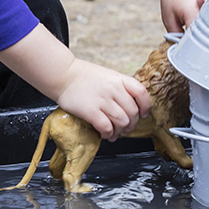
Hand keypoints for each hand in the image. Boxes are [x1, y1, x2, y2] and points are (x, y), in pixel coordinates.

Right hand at [0, 24, 149, 140]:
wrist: (63, 75)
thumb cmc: (84, 76)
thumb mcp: (108, 76)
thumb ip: (120, 88)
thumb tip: (131, 106)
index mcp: (120, 79)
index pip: (142, 94)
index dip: (145, 107)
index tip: (143, 114)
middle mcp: (114, 89)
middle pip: (133, 112)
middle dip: (131, 124)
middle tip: (125, 128)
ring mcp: (103, 100)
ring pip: (122, 122)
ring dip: (120, 131)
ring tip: (115, 133)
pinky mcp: (91, 111)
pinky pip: (107, 127)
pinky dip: (108, 134)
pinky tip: (105, 133)